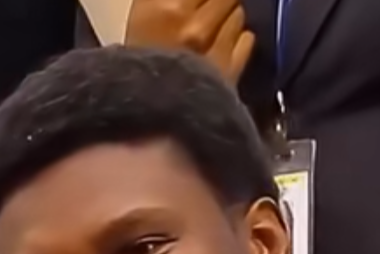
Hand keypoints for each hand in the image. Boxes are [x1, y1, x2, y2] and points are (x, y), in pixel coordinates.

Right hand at [126, 0, 255, 82]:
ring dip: (227, 19)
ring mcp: (215, 49)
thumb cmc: (133, 61)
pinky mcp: (230, 69)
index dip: (200, 0)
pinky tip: (220, 48)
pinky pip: (246, 38)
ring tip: (209, 34)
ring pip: (238, 13)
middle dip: (216, 1)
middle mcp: (193, 26)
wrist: (142, 117)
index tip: (196, 4)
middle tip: (203, 13)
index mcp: (166, 8)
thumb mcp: (142, 14)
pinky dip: (237, 39)